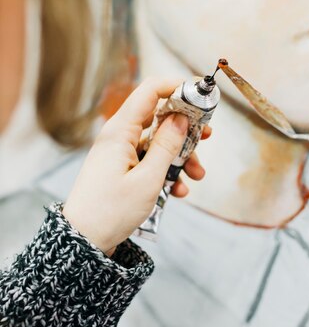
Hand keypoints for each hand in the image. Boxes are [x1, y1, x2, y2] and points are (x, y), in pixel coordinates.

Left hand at [63, 77, 208, 253]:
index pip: (150, 91)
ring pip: (158, 142)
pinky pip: (150, 160)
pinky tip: (179, 191)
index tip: (199, 94)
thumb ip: (167, 145)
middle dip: (186, 128)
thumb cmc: (111, 211)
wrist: (84, 240)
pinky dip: (167, 172)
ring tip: (197, 175)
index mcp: (120, 131)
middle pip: (158, 116)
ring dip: (180, 156)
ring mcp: (120, 152)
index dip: (176, 86)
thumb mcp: (148, 179)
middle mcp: (119, 136)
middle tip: (207, 136)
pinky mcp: (122, 167)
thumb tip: (182, 118)